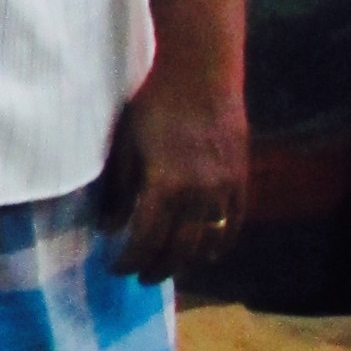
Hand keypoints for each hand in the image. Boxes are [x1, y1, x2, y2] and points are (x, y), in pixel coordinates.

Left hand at [100, 65, 248, 284]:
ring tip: (169, 267)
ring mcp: (225, 188)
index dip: (129, 260)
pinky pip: (234, 223)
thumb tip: (108, 228)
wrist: (200, 73)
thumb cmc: (154, 104)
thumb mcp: (125, 147)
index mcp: (165, 185)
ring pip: (207, 242)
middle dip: (157, 268)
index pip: (145, 240)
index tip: (116, 267)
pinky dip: (220, 243)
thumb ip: (119, 191)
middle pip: (178, 249)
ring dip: (187, 261)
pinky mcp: (241, 179)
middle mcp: (198, 193)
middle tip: (141, 277)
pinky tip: (207, 253)